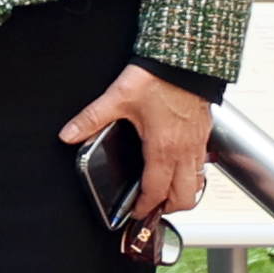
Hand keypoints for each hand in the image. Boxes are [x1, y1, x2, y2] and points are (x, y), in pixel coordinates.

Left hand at [61, 64, 216, 241]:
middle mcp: (185, 151)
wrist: (187, 60)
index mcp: (163, 148)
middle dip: (168, 208)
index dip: (145, 207)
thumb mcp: (118, 98)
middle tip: (151, 208)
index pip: (156, 191)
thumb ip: (92, 118)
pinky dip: (192, 176)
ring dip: (182, 194)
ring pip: (198, 184)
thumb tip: (69, 134)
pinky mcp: (204, 135)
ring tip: (164, 194)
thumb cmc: (159, 77)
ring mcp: (198, 145)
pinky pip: (202, 166)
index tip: (135, 213)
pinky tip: (176, 167)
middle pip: (185, 197)